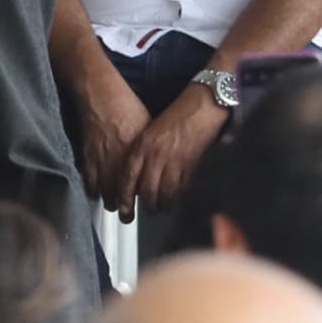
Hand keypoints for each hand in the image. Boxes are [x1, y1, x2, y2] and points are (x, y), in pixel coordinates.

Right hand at [69, 55, 153, 205]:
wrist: (101, 95)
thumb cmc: (128, 107)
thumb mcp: (149, 127)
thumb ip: (151, 149)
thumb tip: (161, 163)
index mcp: (138, 153)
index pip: (141, 185)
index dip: (143, 201)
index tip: (147, 209)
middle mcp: (120, 159)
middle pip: (121, 192)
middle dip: (125, 209)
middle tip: (128, 218)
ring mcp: (101, 157)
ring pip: (104, 189)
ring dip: (109, 201)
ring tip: (113, 208)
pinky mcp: (87, 153)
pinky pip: (88, 178)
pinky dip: (91, 188)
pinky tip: (95, 193)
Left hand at [128, 81, 231, 210]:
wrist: (198, 110)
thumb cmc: (172, 120)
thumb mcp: (148, 134)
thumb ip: (141, 154)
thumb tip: (134, 177)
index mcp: (142, 146)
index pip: (128, 176)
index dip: (124, 194)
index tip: (123, 207)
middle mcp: (155, 155)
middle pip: (145, 189)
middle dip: (144, 205)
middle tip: (144, 212)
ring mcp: (173, 161)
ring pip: (163, 191)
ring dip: (161, 205)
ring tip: (159, 210)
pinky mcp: (190, 165)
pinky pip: (181, 187)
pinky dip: (176, 198)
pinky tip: (173, 202)